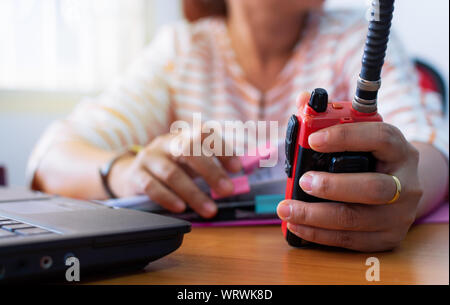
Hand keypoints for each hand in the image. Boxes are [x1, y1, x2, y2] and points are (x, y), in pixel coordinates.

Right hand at [109, 133, 240, 217]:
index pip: (204, 133)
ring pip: (172, 173)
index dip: (222, 149)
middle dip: (211, 171)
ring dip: (193, 193)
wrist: (129, 175)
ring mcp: (149, 158)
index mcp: (182, 137)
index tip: (236, 168)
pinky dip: (168, 198)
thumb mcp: (188, 164)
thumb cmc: (168, 170)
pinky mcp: (135, 176)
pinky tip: (181, 208)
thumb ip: (210, 168)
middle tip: (227, 190)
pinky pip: (151, 187)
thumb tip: (237, 182)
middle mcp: (165, 144)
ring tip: (210, 209)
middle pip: (188, 150)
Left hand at [277, 122, 422, 251]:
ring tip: (287, 209)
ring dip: (316, 216)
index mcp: (399, 149)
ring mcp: (400, 214)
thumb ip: (329, 119)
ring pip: (358, 219)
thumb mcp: (358, 137)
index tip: (312, 139)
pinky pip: (351, 241)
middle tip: (302, 180)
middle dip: (332, 186)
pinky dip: (320, 235)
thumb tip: (301, 99)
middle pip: (374, 188)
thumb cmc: (370, 158)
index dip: (345, 137)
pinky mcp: (388, 238)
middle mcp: (406, 182)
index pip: (380, 138)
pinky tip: (298, 227)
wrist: (400, 189)